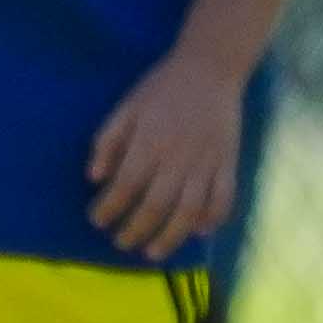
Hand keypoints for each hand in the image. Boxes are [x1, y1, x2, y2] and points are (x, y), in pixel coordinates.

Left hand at [88, 45, 247, 259]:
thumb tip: (93, 178)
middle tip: (120, 243)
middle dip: (135, 230)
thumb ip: (107, 142)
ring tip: (153, 252)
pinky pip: (224, 198)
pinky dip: (214, 219)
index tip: (97, 222)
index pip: (125, 186)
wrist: (209, 69)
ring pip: (189, 211)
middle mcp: (178, 159)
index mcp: (149, 144)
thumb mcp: (124, 108)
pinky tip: (200, 233)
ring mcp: (207, 163)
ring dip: (171, 236)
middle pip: (156, 205)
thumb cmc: (160, 89)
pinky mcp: (229, 163)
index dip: (109, 208)